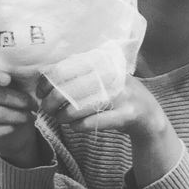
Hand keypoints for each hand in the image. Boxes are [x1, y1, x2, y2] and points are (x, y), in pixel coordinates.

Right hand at [0, 56, 39, 166]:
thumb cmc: (18, 98)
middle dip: (16, 99)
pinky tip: (17, 126)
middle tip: (33, 104)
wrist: (17, 127)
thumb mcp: (21, 82)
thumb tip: (34, 65)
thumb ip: (20, 72)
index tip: (7, 80)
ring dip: (17, 115)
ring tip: (31, 115)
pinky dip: (7, 128)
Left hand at [36, 51, 183, 186]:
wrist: (148, 112)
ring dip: (63, 116)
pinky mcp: (127, 114)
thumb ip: (77, 73)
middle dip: (50, 103)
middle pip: (67, 90)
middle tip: (47, 110)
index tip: (40, 92)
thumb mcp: (100, 76)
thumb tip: (42, 81)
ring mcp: (122, 94)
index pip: (64, 69)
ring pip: (78, 108)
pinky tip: (77, 126)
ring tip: (61, 118)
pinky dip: (79, 126)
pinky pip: (92, 123)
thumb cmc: (115, 93)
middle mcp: (113, 75)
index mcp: (103, 61)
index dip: (47, 82)